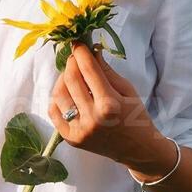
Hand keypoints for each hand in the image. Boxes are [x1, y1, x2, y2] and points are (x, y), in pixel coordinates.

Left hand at [49, 44, 171, 173]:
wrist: (137, 148)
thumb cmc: (135, 116)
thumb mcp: (126, 89)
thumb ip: (106, 70)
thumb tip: (91, 50)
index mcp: (110, 104)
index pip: (89, 70)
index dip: (81, 52)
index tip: (78, 42)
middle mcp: (93, 118)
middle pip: (71, 79)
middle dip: (72, 62)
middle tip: (76, 57)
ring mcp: (80, 130)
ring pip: (59, 94)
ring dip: (62, 79)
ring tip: (72, 75)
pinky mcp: (71, 139)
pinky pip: (54, 112)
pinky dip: (57, 98)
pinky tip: (66, 92)